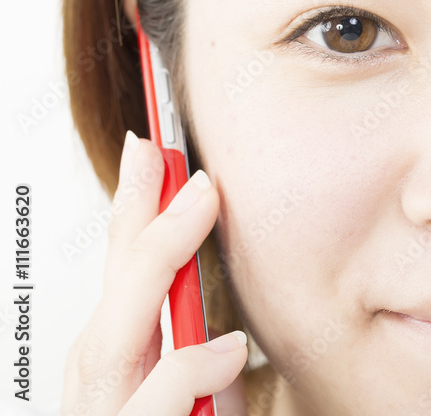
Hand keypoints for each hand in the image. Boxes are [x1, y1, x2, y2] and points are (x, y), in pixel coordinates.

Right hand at [62, 130, 248, 414]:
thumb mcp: (201, 398)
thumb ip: (201, 355)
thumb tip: (228, 302)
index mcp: (124, 369)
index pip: (124, 276)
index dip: (133, 208)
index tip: (151, 140)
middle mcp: (103, 393)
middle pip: (112, 297)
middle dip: (138, 218)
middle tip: (168, 153)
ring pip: (111, 348)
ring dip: (153, 273)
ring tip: (197, 207)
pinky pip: (151, 411)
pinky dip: (183, 376)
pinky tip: (224, 349)